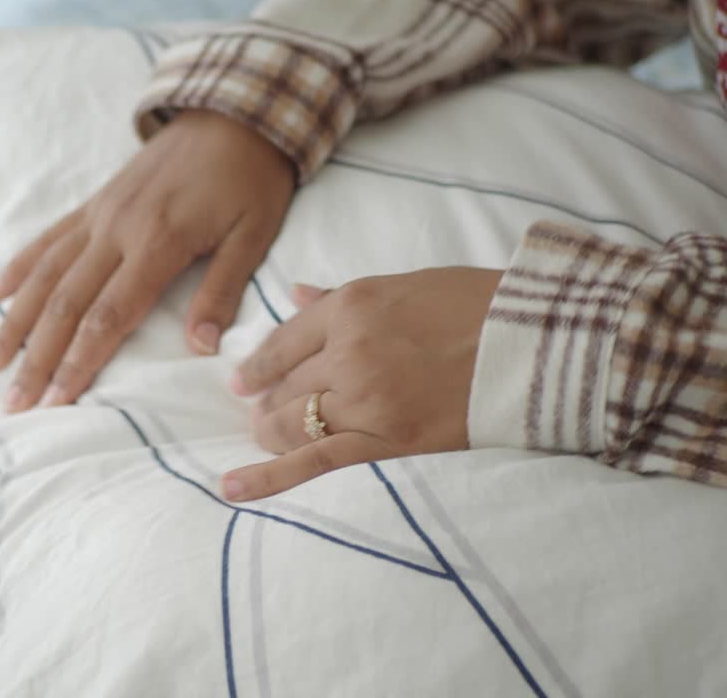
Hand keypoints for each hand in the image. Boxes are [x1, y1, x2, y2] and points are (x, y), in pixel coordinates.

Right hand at [0, 109, 295, 411]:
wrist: (234, 112)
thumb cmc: (251, 179)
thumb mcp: (254, 233)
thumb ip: (222, 289)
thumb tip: (201, 347)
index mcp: (157, 242)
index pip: (108, 315)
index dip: (78, 361)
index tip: (57, 401)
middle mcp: (116, 229)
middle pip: (65, 303)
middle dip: (37, 358)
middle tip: (14, 403)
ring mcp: (99, 214)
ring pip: (45, 274)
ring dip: (15, 321)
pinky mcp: (94, 202)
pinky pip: (48, 239)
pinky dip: (20, 268)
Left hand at [222, 267, 503, 500]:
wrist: (542, 343)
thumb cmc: (479, 305)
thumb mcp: (404, 285)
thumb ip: (341, 297)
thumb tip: (295, 292)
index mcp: (351, 306)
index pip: (282, 342)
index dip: (257, 366)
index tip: (241, 380)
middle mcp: (348, 351)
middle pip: (285, 385)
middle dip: (268, 400)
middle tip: (260, 411)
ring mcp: (365, 399)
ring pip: (292, 422)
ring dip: (271, 431)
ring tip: (266, 435)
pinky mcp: (387, 440)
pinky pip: (313, 463)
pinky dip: (268, 478)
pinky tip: (231, 489)